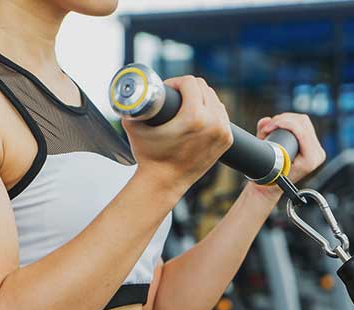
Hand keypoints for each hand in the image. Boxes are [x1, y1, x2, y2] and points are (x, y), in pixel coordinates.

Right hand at [123, 76, 232, 196]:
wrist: (164, 183)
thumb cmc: (149, 158)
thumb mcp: (134, 128)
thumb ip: (129, 107)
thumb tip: (127, 93)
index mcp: (195, 117)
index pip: (191, 82)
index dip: (176, 82)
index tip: (168, 90)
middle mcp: (213, 123)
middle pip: (205, 88)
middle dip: (189, 88)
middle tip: (176, 96)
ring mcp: (222, 132)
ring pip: (215, 100)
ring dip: (202, 97)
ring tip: (187, 104)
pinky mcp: (226, 140)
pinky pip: (222, 115)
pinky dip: (212, 111)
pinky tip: (201, 113)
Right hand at [245, 113, 326, 200]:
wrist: (273, 187)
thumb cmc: (270, 177)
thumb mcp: (266, 159)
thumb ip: (263, 137)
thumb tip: (265, 121)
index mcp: (311, 159)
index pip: (301, 131)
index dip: (284, 123)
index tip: (270, 125)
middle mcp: (317, 153)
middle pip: (303, 122)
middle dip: (283, 119)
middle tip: (268, 125)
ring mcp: (316, 149)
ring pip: (303, 120)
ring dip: (285, 119)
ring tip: (271, 126)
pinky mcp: (312, 144)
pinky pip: (303, 124)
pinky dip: (289, 121)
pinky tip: (278, 125)